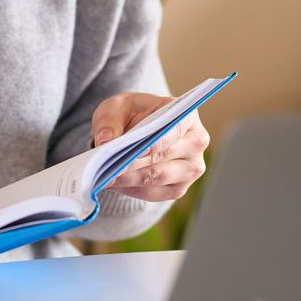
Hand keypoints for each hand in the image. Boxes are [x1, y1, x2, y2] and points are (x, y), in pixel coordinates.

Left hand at [92, 92, 209, 202]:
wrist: (138, 131)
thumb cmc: (131, 115)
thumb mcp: (116, 107)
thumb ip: (109, 121)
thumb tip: (104, 141)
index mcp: (187, 116)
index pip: (175, 129)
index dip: (156, 141)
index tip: (135, 151)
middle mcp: (195, 143)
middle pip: (164, 156)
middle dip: (133, 163)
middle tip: (107, 168)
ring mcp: (190, 169)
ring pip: (157, 178)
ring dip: (129, 179)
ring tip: (104, 177)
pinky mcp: (179, 188)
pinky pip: (153, 193)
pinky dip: (130, 189)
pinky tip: (112, 184)